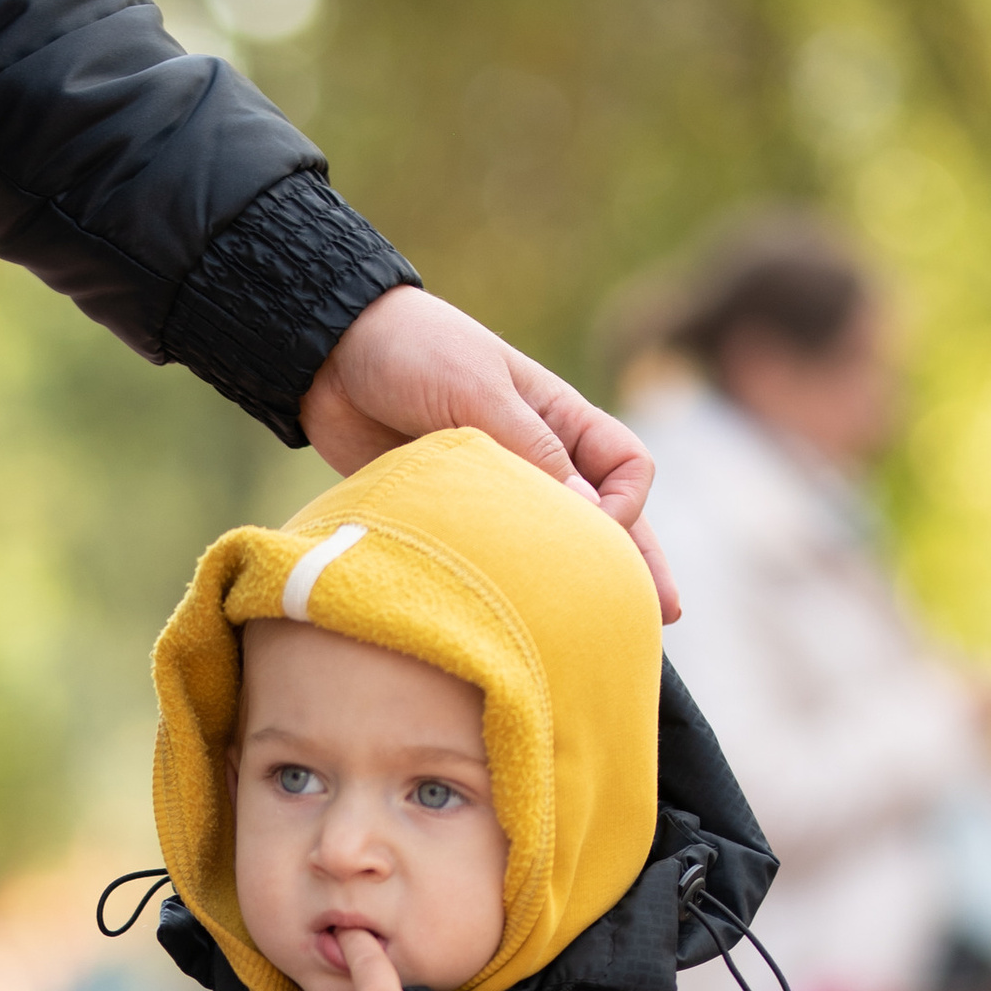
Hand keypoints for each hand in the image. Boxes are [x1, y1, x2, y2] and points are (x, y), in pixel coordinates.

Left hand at [304, 287, 677, 624]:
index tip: (592, 533)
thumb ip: (531, 453)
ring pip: (554, 547)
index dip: (624, 506)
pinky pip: (497, 559)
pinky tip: (524, 624)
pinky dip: (514, 588)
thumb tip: (589, 521)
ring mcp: (497, 492)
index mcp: (561, 419)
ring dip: (577, 585)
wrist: (329, 357)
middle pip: (608, 518)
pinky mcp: (454, 518)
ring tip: (601, 637)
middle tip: (660, 618)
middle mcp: (540, 459)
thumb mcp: (477, 392)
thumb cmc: (414, 352)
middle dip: (635, 563)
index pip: (627, 470)